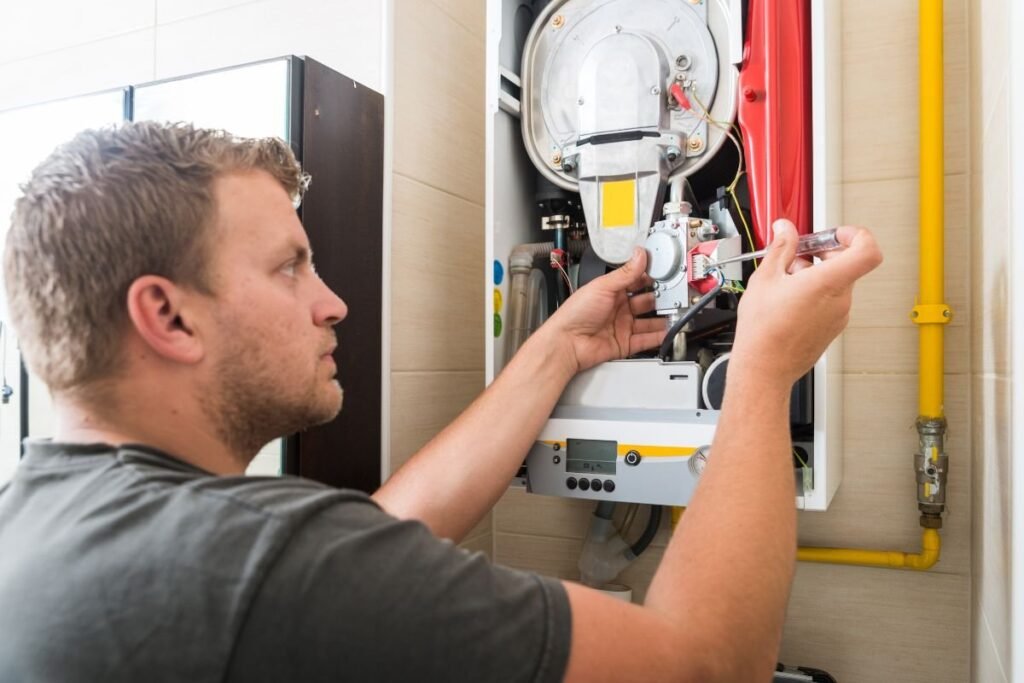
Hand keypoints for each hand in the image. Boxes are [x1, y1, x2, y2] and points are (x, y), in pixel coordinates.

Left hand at [539, 248, 665, 373]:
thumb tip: (639, 254)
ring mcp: (622, 326)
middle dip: (659, 298)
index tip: (664, 273)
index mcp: (611, 291)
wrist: (566, 342)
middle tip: (672, 294)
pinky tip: (668, 331)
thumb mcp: (602, 287)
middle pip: (645, 302)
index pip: (635, 281)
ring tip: (674, 313)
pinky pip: (646, 340)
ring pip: (648, 321)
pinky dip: (658, 336)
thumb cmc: (575, 313)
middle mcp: (617, 308)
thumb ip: (625, 272)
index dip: (649, 277)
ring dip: (662, 318)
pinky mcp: (625, 343)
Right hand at [731, 220, 882, 384]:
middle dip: (822, 253)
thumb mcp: (765, 278)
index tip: (834, 234)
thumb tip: (786, 230)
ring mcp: (839, 316)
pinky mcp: (833, 328)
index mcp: (828, 282)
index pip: (867, 249)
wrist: (764, 368)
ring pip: (836, 282)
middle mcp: (840, 299)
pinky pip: (830, 301)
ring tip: (784, 283)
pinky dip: (814, 293)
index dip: (855, 234)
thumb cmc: (764, 332)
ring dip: (814, 275)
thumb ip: (781, 248)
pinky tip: (788, 300)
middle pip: (846, 263)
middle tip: (796, 255)